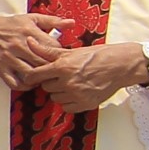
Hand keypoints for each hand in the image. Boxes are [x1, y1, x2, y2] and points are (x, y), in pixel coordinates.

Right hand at [0, 13, 70, 85]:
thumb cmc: (12, 24)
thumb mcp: (32, 18)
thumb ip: (53, 21)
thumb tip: (72, 23)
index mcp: (29, 32)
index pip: (52, 47)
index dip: (60, 53)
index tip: (61, 56)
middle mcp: (19, 45)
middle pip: (43, 62)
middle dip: (52, 68)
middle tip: (57, 70)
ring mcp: (9, 58)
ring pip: (30, 74)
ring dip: (40, 78)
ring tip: (45, 77)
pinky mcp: (1, 68)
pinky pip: (14, 83)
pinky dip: (25, 86)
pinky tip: (31, 83)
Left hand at [32, 41, 148, 113]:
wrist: (120, 66)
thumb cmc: (96, 56)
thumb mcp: (71, 51)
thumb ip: (47, 51)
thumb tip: (28, 41)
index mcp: (63, 67)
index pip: (35, 76)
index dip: (33, 76)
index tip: (35, 75)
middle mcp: (68, 82)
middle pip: (46, 87)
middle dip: (51, 81)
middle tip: (61, 75)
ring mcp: (77, 95)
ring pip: (55, 98)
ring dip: (60, 92)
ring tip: (71, 82)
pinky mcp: (85, 104)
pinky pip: (67, 107)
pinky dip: (69, 101)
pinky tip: (76, 92)